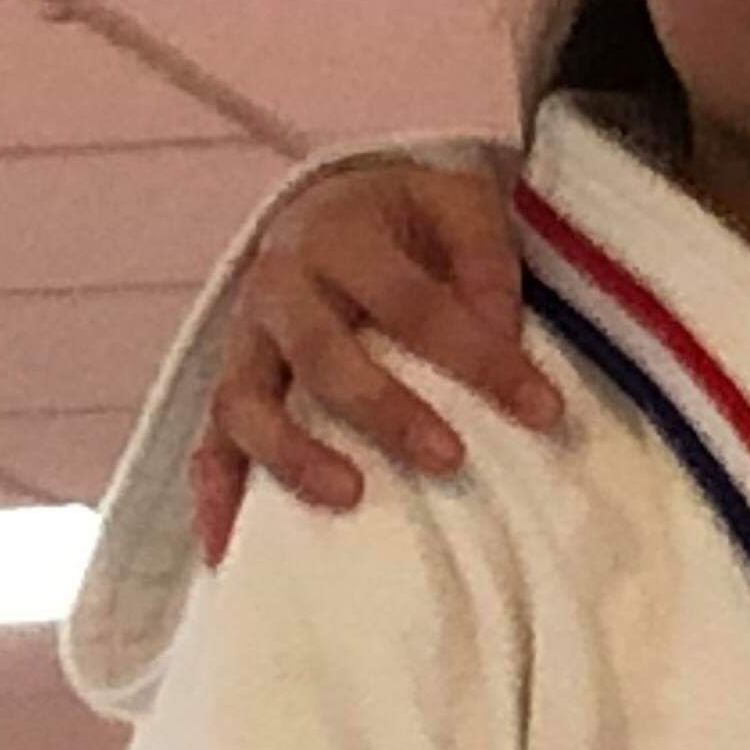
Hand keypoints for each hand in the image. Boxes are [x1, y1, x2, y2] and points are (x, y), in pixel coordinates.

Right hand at [192, 157, 545, 561]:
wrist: (328, 202)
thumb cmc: (409, 218)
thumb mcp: (459, 207)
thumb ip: (486, 267)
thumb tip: (504, 343)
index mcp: (341, 233)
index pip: (416, 303)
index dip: (480, 358)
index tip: (544, 411)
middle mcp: (278, 284)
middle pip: (321, 354)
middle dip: (385, 410)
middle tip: (449, 459)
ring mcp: (241, 337)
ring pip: (244, 402)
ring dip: (291, 456)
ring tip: (349, 498)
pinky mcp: (227, 380)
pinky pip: (206, 439)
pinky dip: (212, 492)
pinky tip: (226, 547)